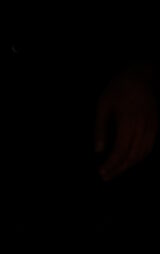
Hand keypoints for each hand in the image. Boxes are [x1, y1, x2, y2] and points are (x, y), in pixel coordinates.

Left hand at [93, 63, 157, 180]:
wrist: (140, 77)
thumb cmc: (118, 90)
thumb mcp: (103, 106)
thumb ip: (100, 129)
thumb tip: (98, 151)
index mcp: (128, 123)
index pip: (120, 151)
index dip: (111, 165)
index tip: (101, 172)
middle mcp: (142, 128)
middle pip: (132, 157)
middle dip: (118, 169)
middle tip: (106, 176)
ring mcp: (151, 128)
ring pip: (142, 155)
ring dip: (129, 166)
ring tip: (115, 171)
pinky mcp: (155, 127)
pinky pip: (149, 148)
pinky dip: (139, 158)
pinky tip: (130, 161)